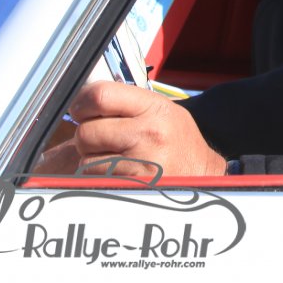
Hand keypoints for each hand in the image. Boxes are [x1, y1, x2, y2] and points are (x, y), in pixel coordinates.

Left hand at [43, 81, 228, 177]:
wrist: (202, 175)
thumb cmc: (177, 141)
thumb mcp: (161, 110)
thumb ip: (127, 102)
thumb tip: (84, 100)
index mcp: (155, 108)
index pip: (101, 95)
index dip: (82, 103)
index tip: (81, 109)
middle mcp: (149, 133)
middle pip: (87, 131)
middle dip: (86, 136)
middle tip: (101, 138)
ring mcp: (141, 163)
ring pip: (86, 160)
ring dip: (92, 160)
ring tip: (115, 157)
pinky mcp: (133, 187)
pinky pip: (95, 181)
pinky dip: (98, 177)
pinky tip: (118, 172)